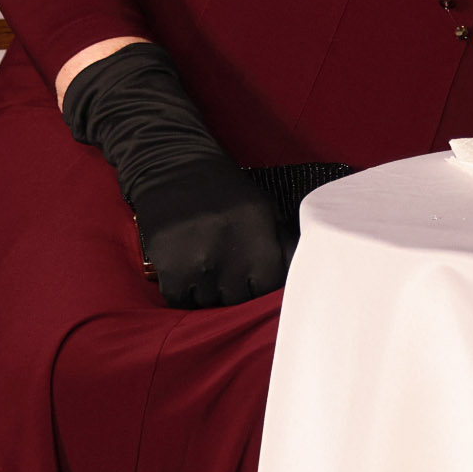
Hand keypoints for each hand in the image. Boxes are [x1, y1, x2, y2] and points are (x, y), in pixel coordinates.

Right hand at [60, 45, 287, 307]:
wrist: (171, 168)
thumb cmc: (224, 192)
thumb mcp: (263, 209)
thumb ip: (281, 244)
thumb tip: (303, 274)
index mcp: (258, 236)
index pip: (270, 287)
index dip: (264, 288)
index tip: (256, 281)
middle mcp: (229, 253)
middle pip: (240, 299)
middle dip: (237, 291)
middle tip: (229, 274)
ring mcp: (197, 264)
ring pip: (211, 303)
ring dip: (210, 294)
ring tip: (207, 270)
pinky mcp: (168, 270)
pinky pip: (181, 302)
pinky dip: (185, 295)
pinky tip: (188, 274)